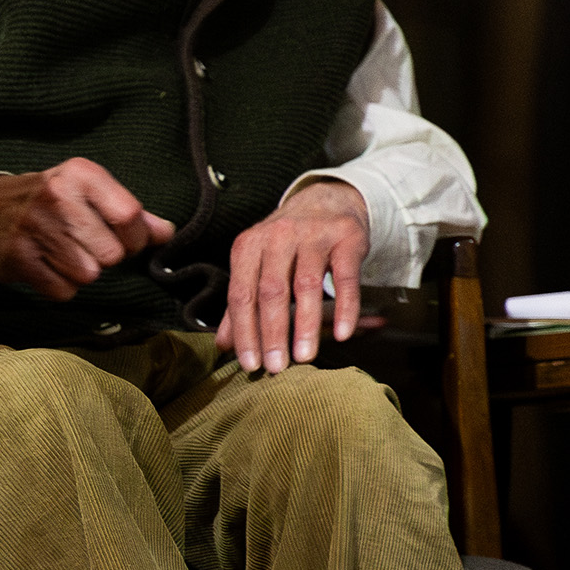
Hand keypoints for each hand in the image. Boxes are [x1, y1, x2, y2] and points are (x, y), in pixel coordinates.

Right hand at [0, 158, 175, 300]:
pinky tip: (46, 267)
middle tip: (86, 247)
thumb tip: (166, 234)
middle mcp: (58, 197)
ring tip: (62, 255)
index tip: (122, 238)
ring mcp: (35, 228)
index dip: (135, 237)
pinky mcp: (18, 257)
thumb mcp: (85, 192)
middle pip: (112, 253)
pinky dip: (59, 286)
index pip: (130, 215)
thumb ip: (127, 211)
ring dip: (80, 273)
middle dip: (105, 257)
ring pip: (88, 274)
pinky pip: (61, 290)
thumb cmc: (44, 201)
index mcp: (80, 175)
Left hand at [217, 179, 369, 372]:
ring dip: (306, 326)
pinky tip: (343, 334)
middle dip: (272, 333)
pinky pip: (345, 279)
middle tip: (277, 368)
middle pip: (271, 292)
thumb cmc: (286, 242)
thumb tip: (222, 345)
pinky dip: (345, 308)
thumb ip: (241, 303)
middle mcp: (278, 236)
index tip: (250, 364)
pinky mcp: (347, 238)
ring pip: (307, 286)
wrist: (327, 201)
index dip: (244, 332)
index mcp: (248, 246)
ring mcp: (313, 235)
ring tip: (305, 357)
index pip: (241, 294)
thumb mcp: (257, 265)